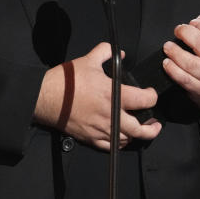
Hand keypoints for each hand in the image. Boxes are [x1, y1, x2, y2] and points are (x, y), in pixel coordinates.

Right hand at [34, 42, 161, 149]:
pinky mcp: (90, 137)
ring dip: (136, 135)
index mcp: (113, 95)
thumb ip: (107, 52)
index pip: (144, 100)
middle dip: (152, 128)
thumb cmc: (65, 82)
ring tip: (139, 130)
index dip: (152, 96)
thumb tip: (119, 53)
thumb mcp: (88, 60)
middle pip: (140, 129)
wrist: (45, 98)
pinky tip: (121, 138)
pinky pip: (111, 146)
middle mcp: (110, 115)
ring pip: (127, 139)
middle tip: (155, 123)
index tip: (150, 94)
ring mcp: (101, 129)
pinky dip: (119, 143)